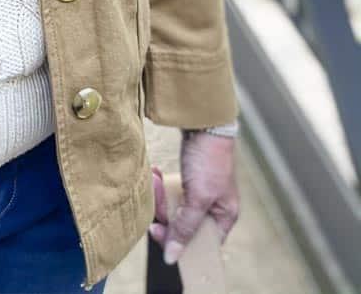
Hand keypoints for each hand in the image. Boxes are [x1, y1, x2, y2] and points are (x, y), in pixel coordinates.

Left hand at [149, 134, 239, 264]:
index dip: (179, 241)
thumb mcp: (198, 198)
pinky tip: (156, 173)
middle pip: (183, 225)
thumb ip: (186, 227)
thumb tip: (172, 256)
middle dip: (165, 209)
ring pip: (173, 207)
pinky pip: (169, 191)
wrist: (203, 122)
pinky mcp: (188, 179)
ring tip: (155, 178)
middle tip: (157, 194)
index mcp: (224, 217)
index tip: (158, 230)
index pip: (201, 243)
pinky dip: (160, 183)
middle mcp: (213, 207)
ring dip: (160, 193)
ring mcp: (200, 193)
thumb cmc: (209, 159)